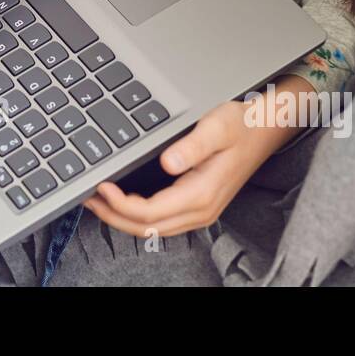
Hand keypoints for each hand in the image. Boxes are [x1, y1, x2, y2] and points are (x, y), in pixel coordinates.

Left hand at [83, 84, 303, 237]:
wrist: (267, 129)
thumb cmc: (242, 125)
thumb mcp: (217, 127)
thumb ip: (192, 146)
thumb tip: (168, 163)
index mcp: (201, 193)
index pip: (150, 212)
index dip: (120, 205)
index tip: (101, 187)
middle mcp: (201, 209)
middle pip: (147, 228)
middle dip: (114, 217)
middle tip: (87, 199)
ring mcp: (200, 211)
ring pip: (153, 229)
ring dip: (123, 219)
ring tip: (98, 202)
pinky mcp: (198, 205)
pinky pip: (162, 221)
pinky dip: (138, 216)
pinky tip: (123, 202)